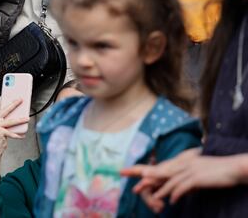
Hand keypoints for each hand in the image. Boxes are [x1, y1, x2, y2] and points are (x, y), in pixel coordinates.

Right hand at [0, 97, 27, 154]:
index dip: (2, 99)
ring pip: (10, 121)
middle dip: (14, 104)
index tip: (7, 93)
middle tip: (20, 99)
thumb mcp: (1, 126)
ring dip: (20, 120)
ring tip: (27, 118)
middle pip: (5, 110)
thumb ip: (6, 120)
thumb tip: (17, 114)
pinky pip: (11, 133)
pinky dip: (18, 135)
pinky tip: (23, 135)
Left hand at [123, 149, 247, 211]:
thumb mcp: (199, 175)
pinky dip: (176, 194)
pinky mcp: (197, 177)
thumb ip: (187, 180)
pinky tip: (172, 201)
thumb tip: (179, 189)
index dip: (145, 170)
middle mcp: (183, 164)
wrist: (233, 168)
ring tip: (153, 200)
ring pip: (170, 181)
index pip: (160, 166)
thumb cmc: (217, 172)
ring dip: (161, 191)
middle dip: (146, 180)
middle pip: (160, 172)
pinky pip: (183, 187)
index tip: (131, 174)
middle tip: (134, 188)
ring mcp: (189, 170)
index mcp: (182, 161)